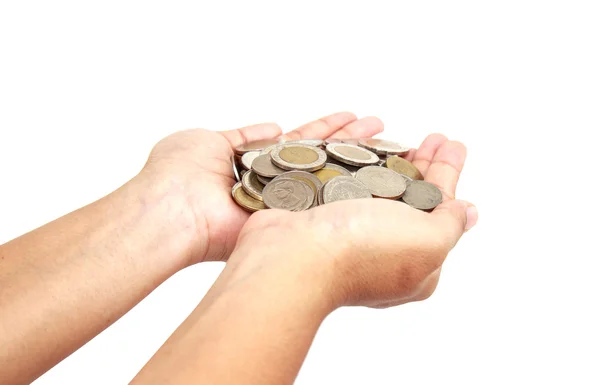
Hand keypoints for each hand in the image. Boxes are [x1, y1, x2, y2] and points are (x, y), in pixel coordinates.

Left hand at [139, 112, 383, 264]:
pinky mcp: (287, 224)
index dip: (326, 128)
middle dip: (352, 142)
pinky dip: (346, 193)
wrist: (170, 210)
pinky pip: (320, 205)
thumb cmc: (177, 172)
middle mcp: (276, 185)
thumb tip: (274, 126)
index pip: (300, 141)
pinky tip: (373, 176)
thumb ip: (243, 134)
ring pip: (328, 180)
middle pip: (321, 159)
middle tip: (382, 128)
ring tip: (390, 144)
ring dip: (357, 161)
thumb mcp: (208, 139)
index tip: (351, 115)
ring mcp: (284, 205)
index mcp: (257, 162)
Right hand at [234, 134, 477, 308]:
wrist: (289, 256)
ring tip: (390, 128)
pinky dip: (345, 153)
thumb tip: (468, 213)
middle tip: (432, 136)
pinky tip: (353, 136)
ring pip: (368, 184)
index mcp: (411, 262)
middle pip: (405, 196)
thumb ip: (450, 224)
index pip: (438, 210)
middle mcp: (378, 247)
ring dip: (383, 154)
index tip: (453, 145)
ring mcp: (342, 230)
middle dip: (421, 163)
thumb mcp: (428, 242)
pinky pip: (334, 175)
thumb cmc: (362, 251)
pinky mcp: (314, 212)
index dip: (447, 175)